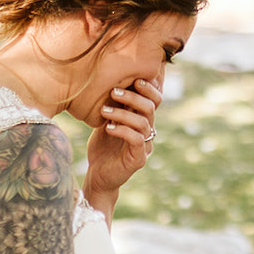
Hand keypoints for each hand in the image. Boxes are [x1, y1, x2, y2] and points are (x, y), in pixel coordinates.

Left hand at [85, 78, 161, 200]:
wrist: (98, 175)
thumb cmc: (102, 146)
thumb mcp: (107, 120)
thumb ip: (115, 104)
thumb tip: (111, 79)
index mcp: (142, 119)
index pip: (155, 99)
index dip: (149, 87)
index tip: (133, 78)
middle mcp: (148, 131)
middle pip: (151, 107)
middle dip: (133, 96)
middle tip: (114, 92)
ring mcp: (146, 145)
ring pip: (143, 122)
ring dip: (123, 113)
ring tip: (104, 111)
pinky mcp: (139, 159)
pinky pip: (137, 139)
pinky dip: (122, 130)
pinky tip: (108, 128)